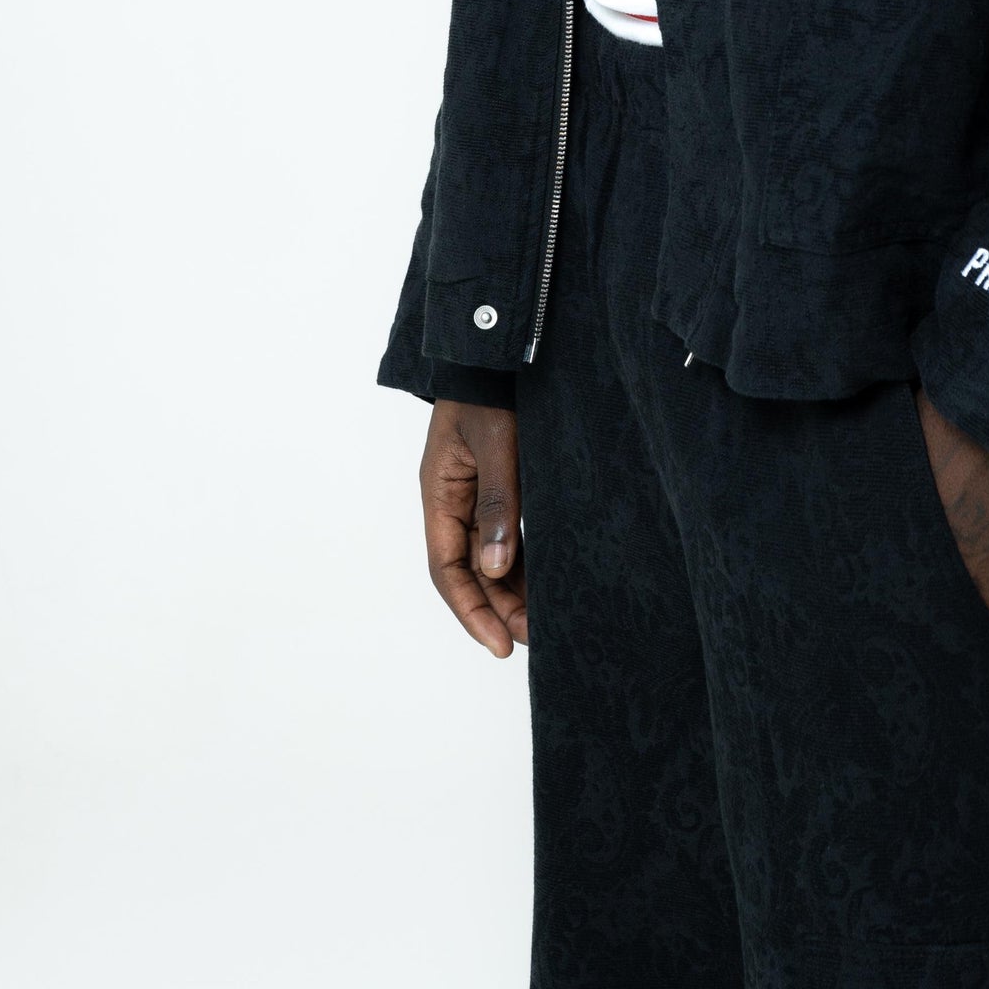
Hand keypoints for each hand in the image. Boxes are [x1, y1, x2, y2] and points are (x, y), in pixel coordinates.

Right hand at [420, 399, 527, 656]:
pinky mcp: (506, 485)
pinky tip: (549, 582)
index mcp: (439, 492)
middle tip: (533, 640)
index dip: (471, 610)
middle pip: (471, 570)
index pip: (447, 568)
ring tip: (545, 622)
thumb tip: (496, 568)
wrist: (501, 344)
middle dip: (497, 609)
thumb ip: (497, 501)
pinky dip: (527, 561)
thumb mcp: (494, 441)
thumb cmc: (491, 387)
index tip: (499, 644)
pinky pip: (512, 534)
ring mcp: (480, 493)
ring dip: (514, 591)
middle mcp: (455, 500)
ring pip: (493, 557)